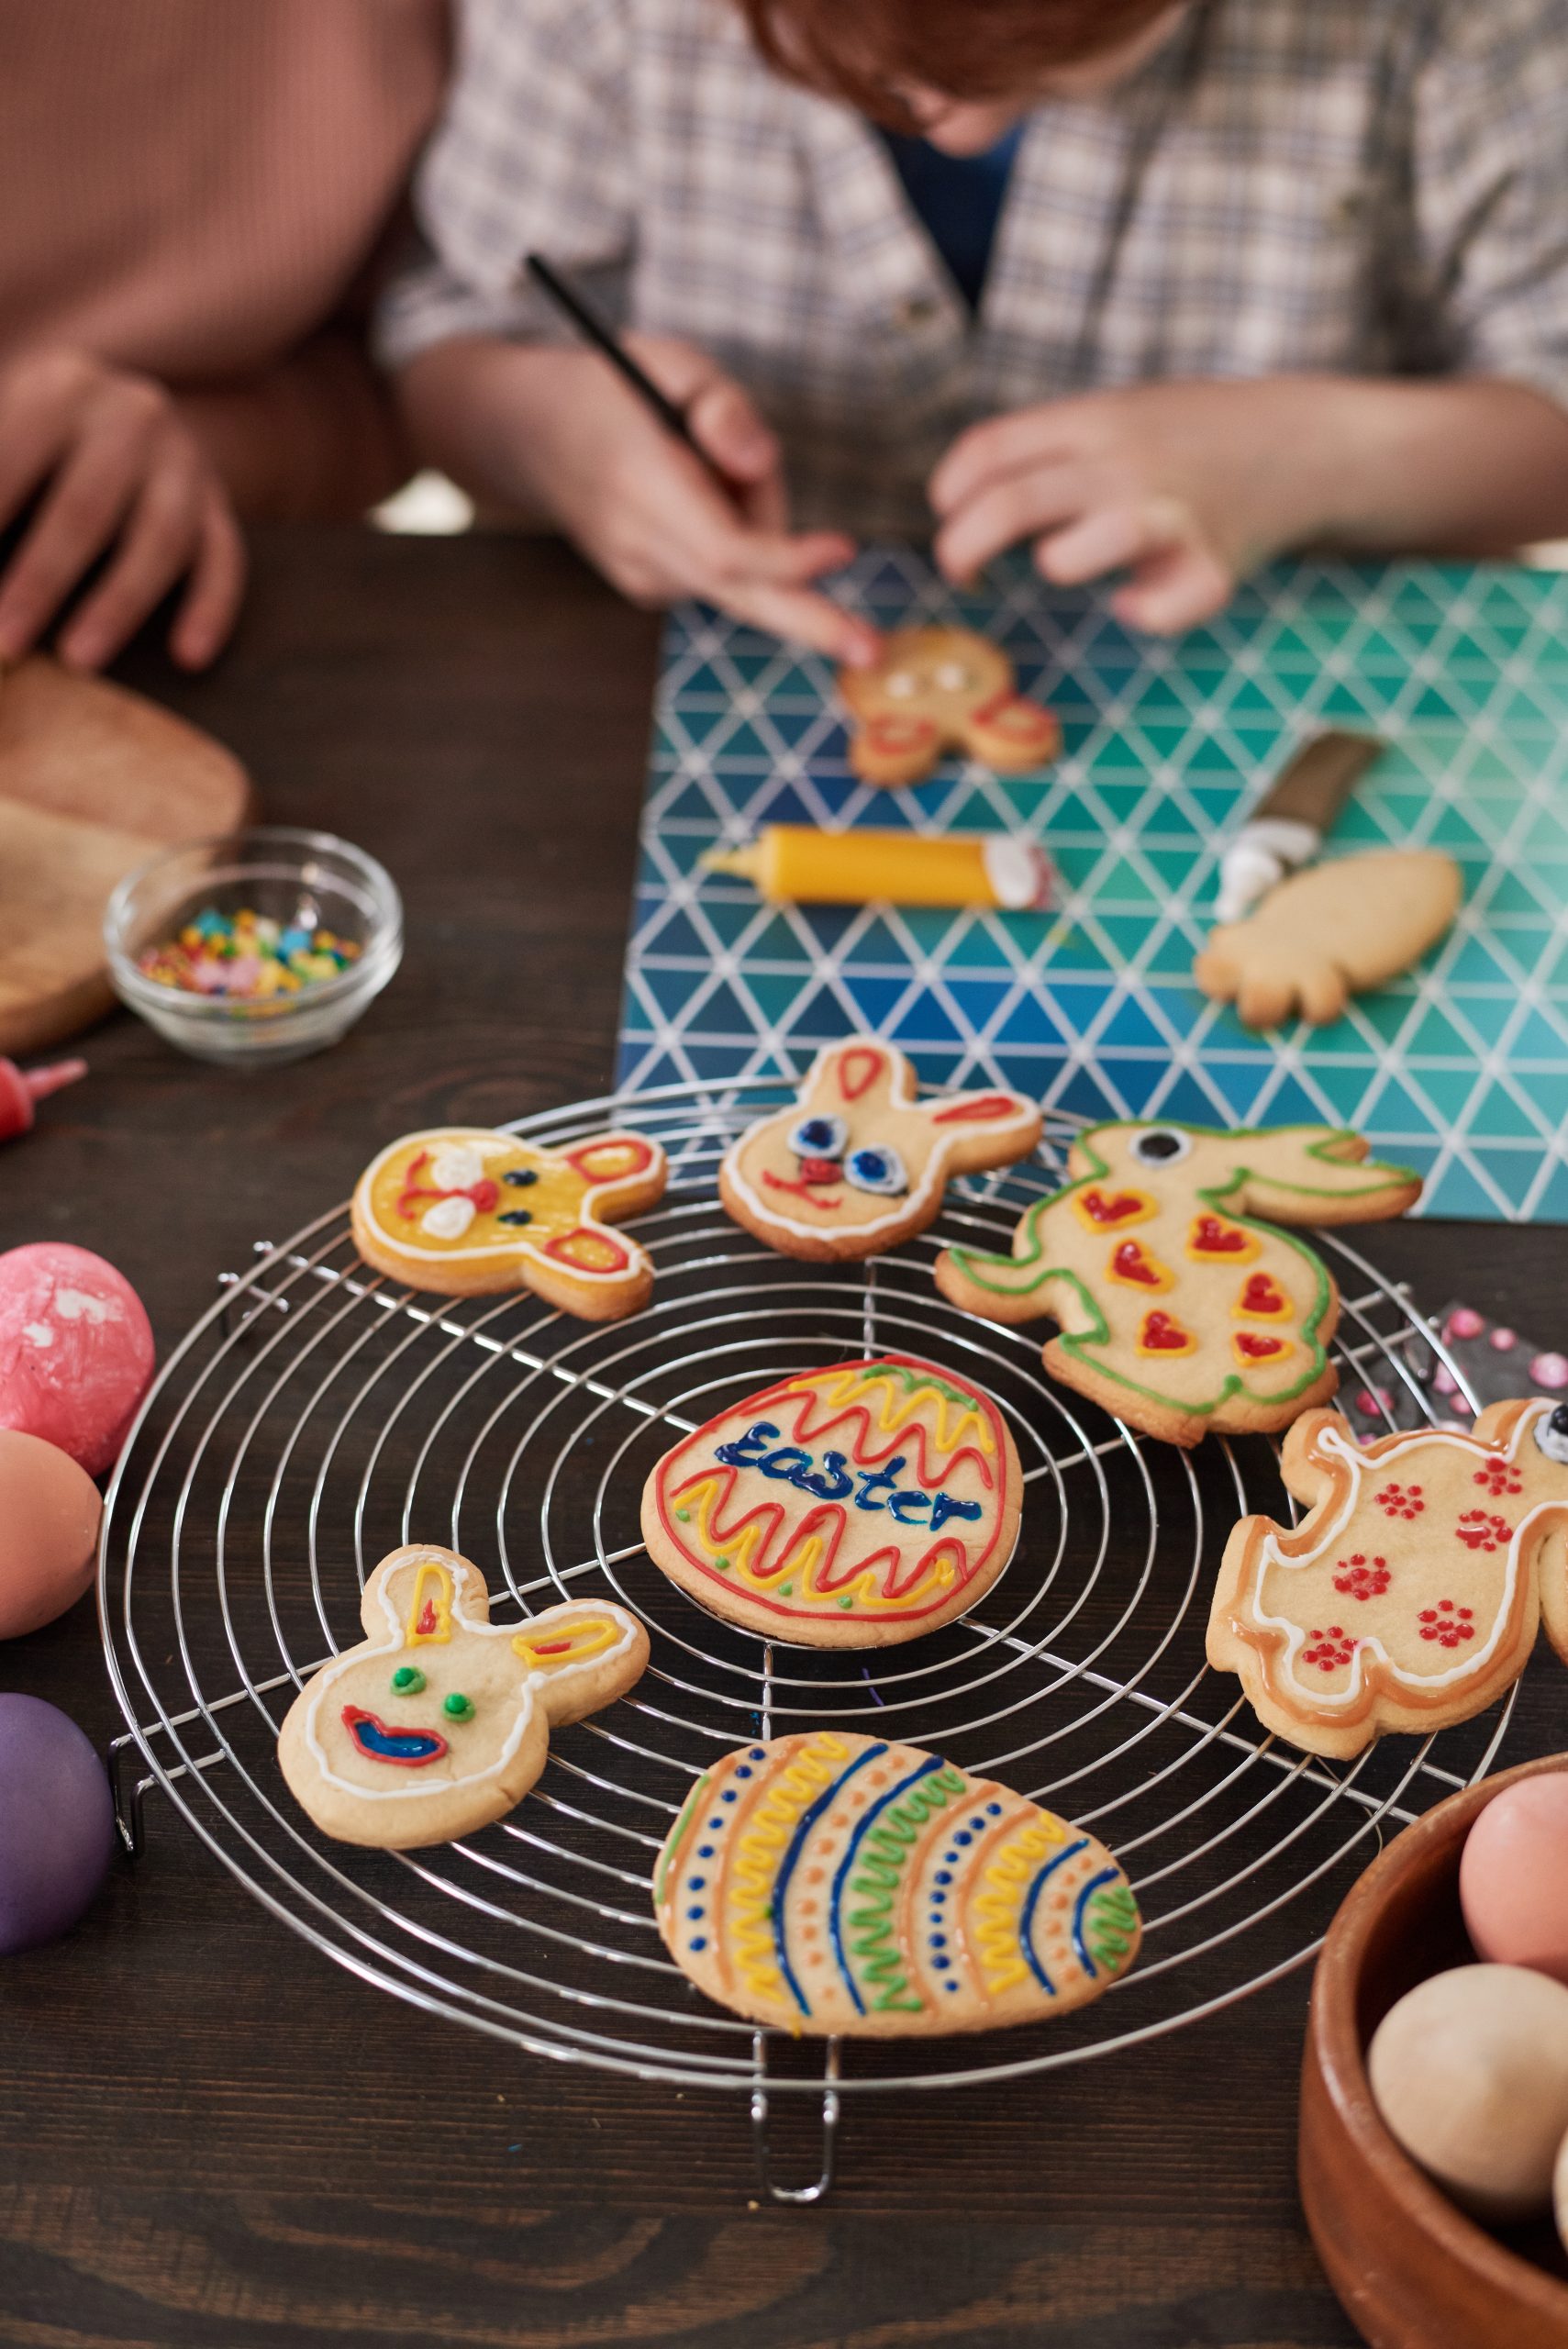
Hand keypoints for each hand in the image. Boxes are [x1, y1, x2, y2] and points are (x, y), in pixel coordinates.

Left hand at [0, 349, 245, 670]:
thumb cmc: (32, 438)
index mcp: (59, 387)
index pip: (13, 461)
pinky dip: (211, 610)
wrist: (120, 412)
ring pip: (161, 539)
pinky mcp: (219, 506)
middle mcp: (133, 415)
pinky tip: (188, 657)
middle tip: (4, 645)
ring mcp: (185, 462)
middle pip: (86, 508)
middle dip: (40, 582)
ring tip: (78, 662)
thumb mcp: (0, 432)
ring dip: (117, 606)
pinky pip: (225, 560)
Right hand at [477, 335, 877, 664]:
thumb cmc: (611, 388)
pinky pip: (721, 572)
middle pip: (738, 595)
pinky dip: (737, 536)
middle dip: (811, 623)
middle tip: (870, 649)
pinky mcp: (649, 587)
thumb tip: (760, 462)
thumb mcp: (666, 362)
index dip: (788, 559)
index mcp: (641, 488)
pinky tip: (697, 493)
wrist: (530, 435)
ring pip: (739, 574)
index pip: (725, 549)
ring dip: (761, 526)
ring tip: (709, 461)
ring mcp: (641, 576)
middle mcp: (638, 545)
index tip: (843, 548)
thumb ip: (720, 405)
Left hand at [930, 380, 1311, 633]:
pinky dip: (1139, 614)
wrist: (1303, 440)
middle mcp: (1124, 463)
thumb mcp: (1119, 413)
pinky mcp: (1210, 568)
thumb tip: (964, 495)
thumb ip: (1052, 445)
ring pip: (1069, 555)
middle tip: (960, 572)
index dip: (949, 492)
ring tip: (1065, 562)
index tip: (947, 518)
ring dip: (1054, 564)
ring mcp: (1167, 515)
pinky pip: (1156, 611)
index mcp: (1094, 421)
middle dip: (960, 548)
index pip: (990, 451)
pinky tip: (1138, 601)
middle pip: (1009, 506)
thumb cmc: (1193, 437)